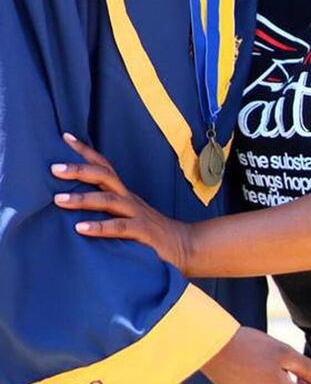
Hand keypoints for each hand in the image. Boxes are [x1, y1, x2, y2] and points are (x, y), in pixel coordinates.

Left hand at [51, 133, 189, 272]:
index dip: (85, 151)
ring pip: (107, 200)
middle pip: (103, 176)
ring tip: (58, 200)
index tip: (65, 137)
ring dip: (82, 199)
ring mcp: (136, 213)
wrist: (183, 245)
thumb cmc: (148, 232)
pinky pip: (119, 227)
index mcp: (123, 192)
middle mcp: (128, 198)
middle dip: (79, 170)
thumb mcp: (126, 214)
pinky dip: (99, 227)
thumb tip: (75, 201)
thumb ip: (107, 208)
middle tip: (54, 167)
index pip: (103, 166)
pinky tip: (80, 228)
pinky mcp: (142, 232)